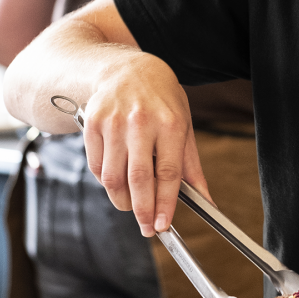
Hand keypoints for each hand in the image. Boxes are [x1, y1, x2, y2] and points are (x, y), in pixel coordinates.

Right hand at [82, 51, 209, 235]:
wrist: (126, 69)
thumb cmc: (161, 99)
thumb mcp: (184, 124)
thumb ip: (191, 165)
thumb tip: (206, 199)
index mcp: (170, 122)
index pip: (168, 173)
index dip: (165, 203)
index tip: (163, 225)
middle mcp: (141, 122)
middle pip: (139, 179)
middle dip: (142, 211)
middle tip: (146, 228)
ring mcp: (113, 122)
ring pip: (113, 178)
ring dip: (122, 201)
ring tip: (132, 206)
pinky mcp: (92, 124)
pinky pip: (97, 166)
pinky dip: (106, 183)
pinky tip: (117, 183)